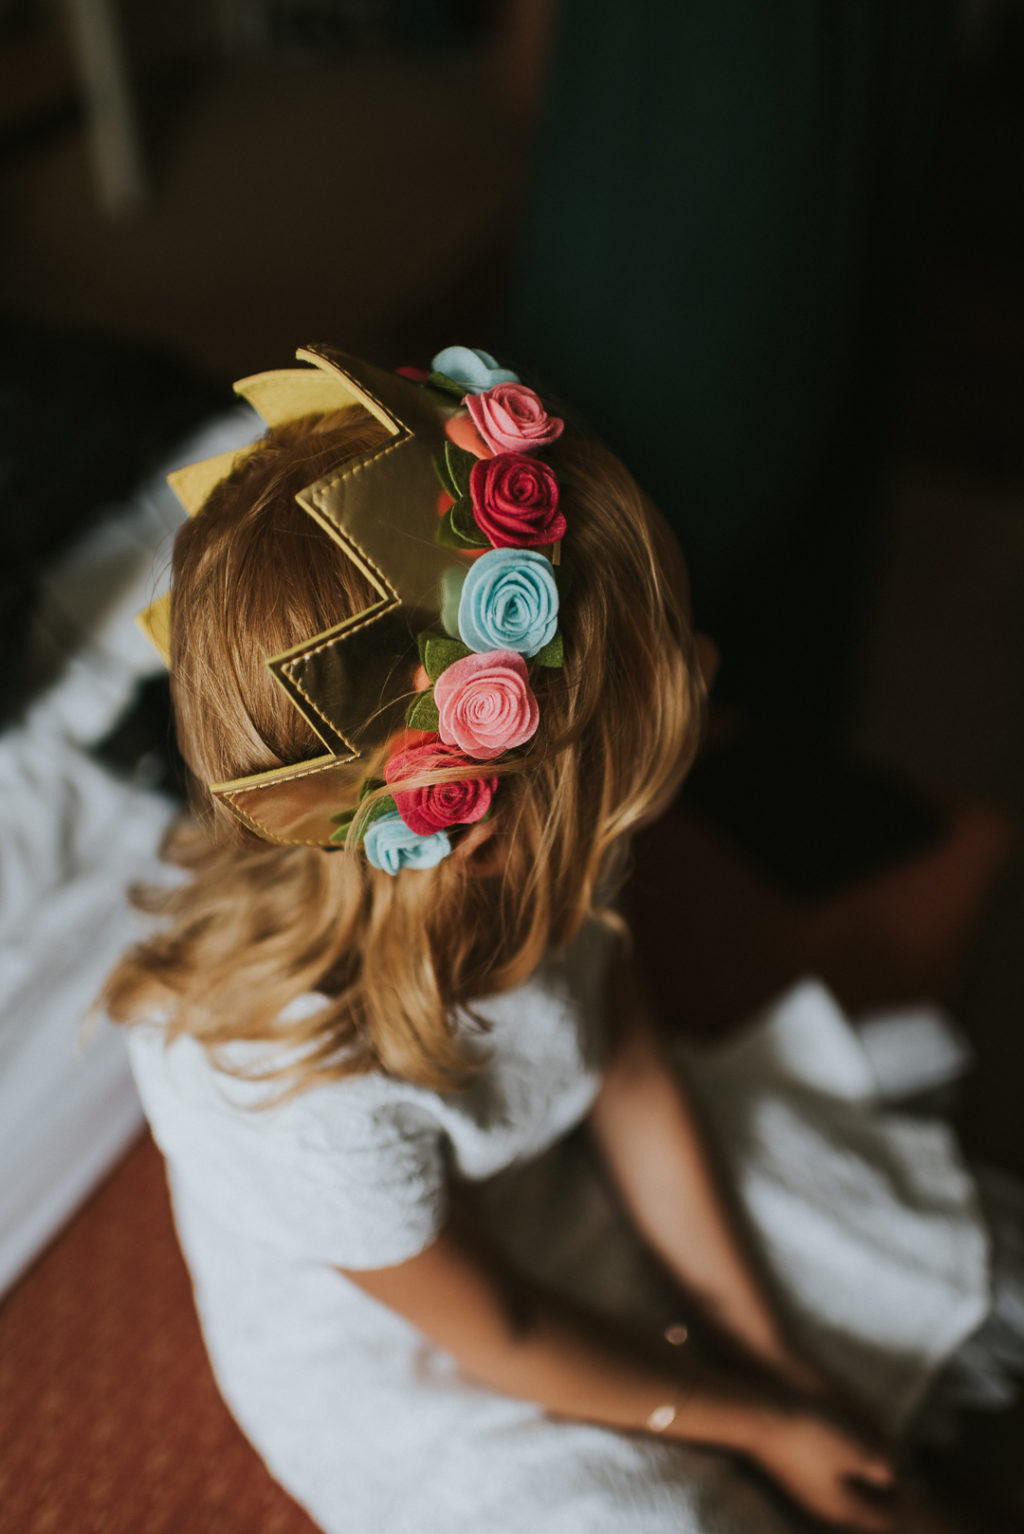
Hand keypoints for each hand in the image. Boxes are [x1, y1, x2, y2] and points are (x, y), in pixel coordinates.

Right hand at [752, 1408, 896, 1531]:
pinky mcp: (792, 1474)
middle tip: (902, 1479)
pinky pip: (829, 1481)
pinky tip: (846, 1454)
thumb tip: (893, 1475)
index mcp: (844, 1508)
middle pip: (863, 1509)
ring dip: (863, 1483)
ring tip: (878, 1465)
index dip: (904, 1504)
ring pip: (844, 1495)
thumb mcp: (855, 1448)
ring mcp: (805, 1492)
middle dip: (884, 1496)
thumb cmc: (811, 1434)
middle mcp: (824, 1507)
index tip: (920, 1490)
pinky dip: (845, 1473)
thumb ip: (880, 1465)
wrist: (758, 1418)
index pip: (882, 1518)